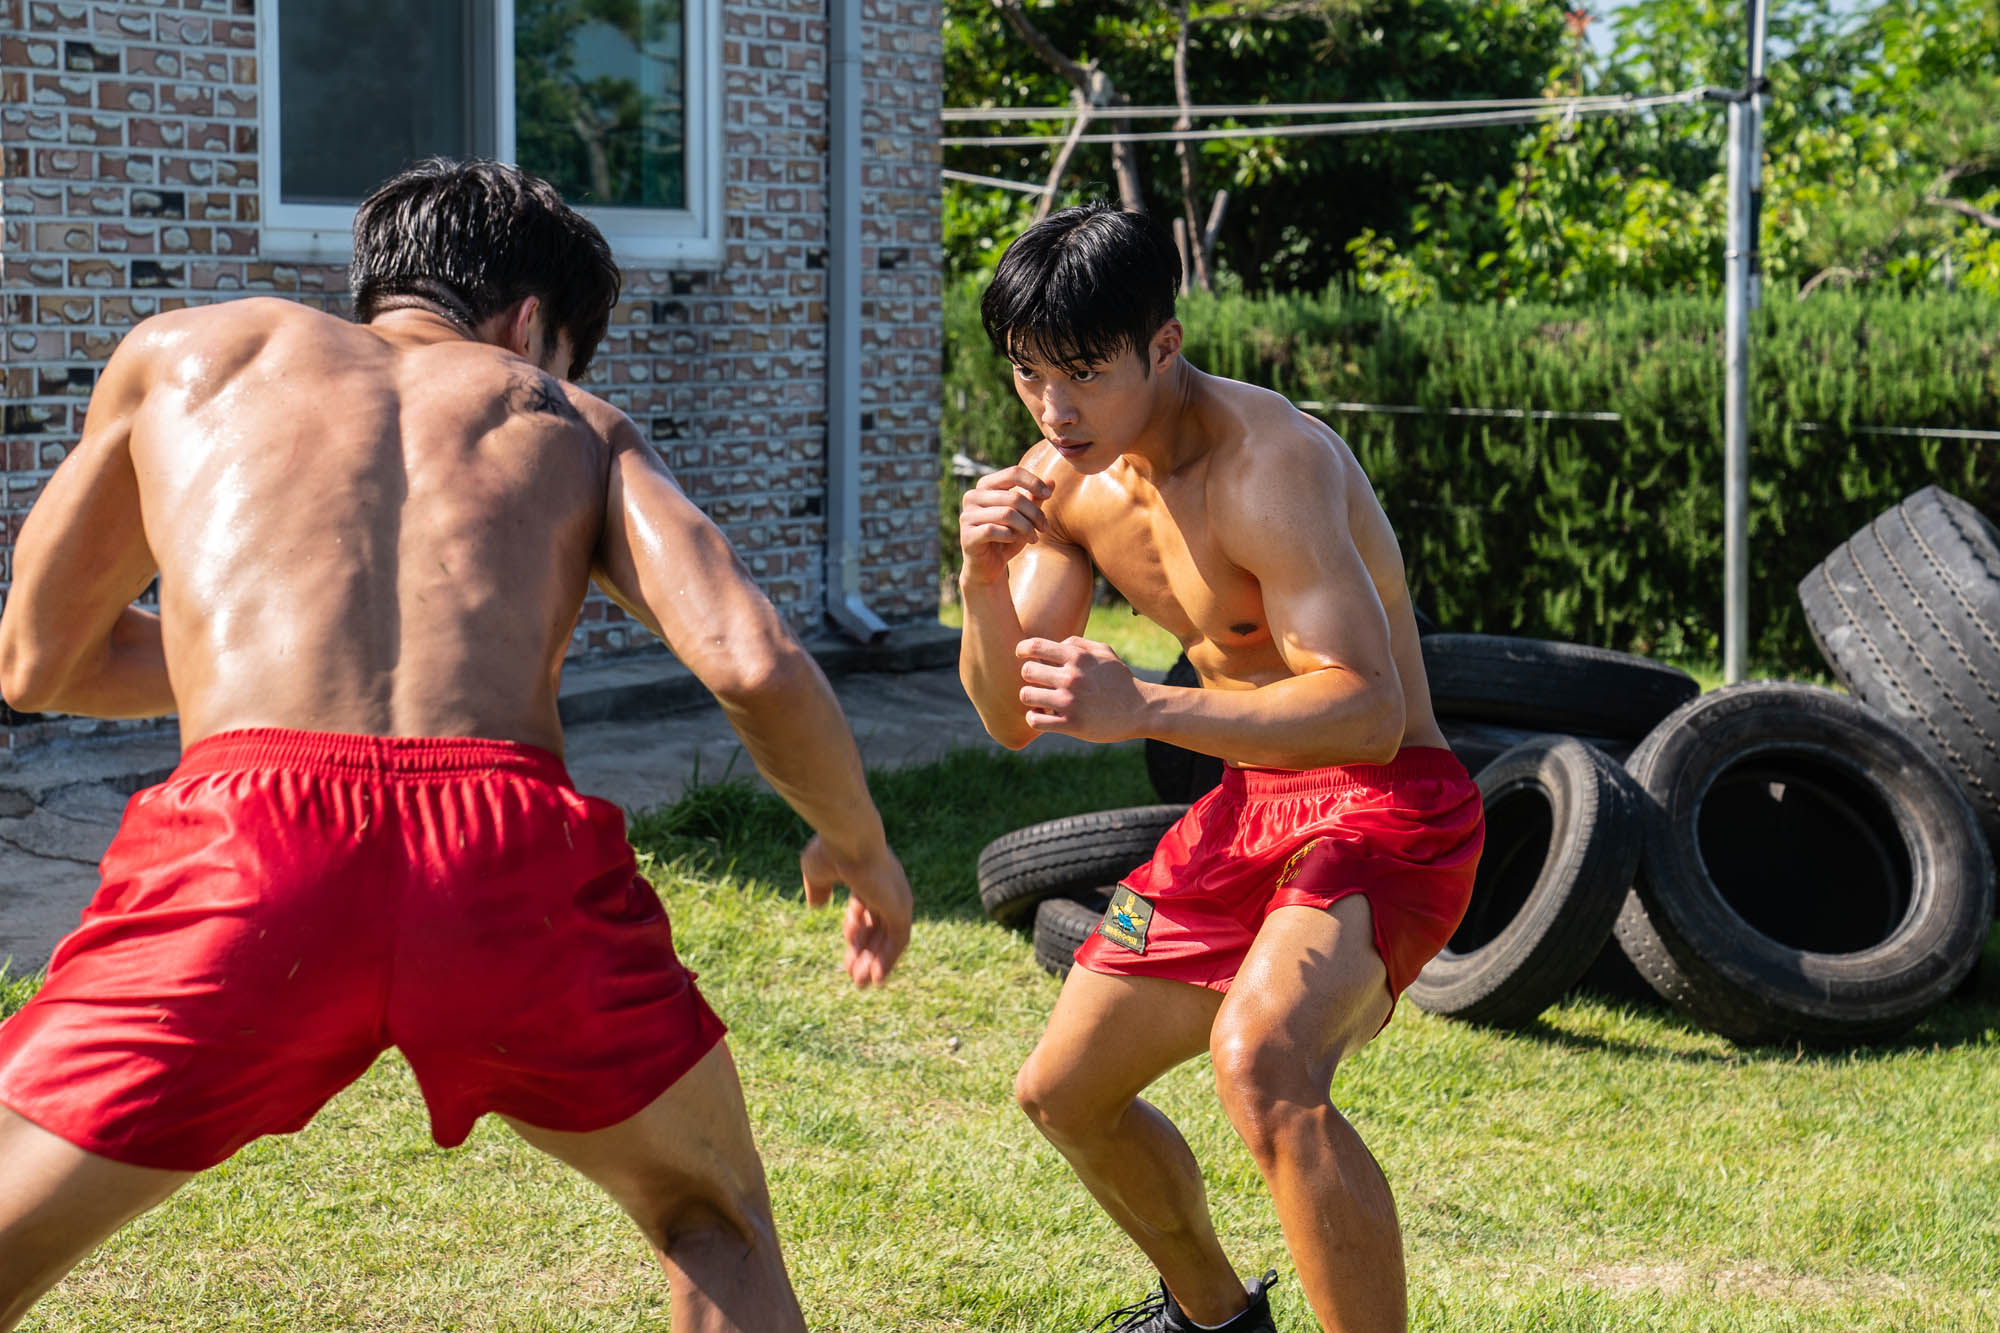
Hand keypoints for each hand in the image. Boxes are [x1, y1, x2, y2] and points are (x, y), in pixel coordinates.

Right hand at [800, 834, 913, 987]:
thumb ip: (818, 889)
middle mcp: (888, 887)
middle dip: (864, 952)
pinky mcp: (901, 908)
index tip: (845, 951)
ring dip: (875, 961)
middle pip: (879, 927)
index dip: (855, 932)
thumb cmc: (831, 850)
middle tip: (853, 977)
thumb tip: (817, 905)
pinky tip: (876, 978)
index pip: (867, 910)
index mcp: (870, 876)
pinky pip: (899, 941)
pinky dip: (888, 959)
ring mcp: (897, 898)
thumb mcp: (817, 872)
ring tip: (859, 984)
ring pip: (889, 938)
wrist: (847, 840)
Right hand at [958, 466, 1051, 584]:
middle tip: (1044, 527)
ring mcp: (967, 516)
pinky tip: (1015, 540)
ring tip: (1034, 538)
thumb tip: (1052, 481)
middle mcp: (972, 497)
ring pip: (1006, 514)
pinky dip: (1010, 536)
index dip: (1034, 482)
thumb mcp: (1025, 517)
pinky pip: (993, 530)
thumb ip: (1034, 498)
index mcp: (985, 486)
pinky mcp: (966, 536)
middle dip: (1035, 513)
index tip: (1049, 495)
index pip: (1013, 473)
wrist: (989, 566)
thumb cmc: (1007, 537)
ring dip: (1026, 527)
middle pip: (1013, 497)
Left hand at [1016, 636, 1149, 742]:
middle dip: (1029, 677)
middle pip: (1027, 671)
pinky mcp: (1071, 724)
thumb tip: (1053, 644)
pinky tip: (1043, 716)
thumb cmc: (1119, 679)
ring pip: (1026, 696)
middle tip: (1038, 683)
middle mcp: (1071, 677)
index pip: (1034, 646)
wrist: (1140, 709)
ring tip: (1040, 701)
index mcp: (1078, 656)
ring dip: (1030, 699)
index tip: (1023, 656)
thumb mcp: (1104, 652)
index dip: (1022, 650)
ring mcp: (1070, 702)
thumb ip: (1077, 644)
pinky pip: (1035, 721)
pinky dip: (1034, 718)